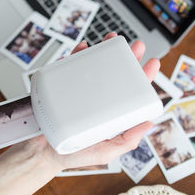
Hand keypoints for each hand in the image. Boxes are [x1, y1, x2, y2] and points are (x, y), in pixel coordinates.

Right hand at [19, 32, 158, 169]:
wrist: (42, 153)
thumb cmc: (74, 155)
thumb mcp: (106, 152)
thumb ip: (126, 141)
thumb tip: (149, 123)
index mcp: (110, 114)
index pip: (131, 93)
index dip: (142, 77)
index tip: (152, 63)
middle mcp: (98, 100)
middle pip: (116, 74)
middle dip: (127, 58)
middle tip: (136, 46)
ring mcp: (80, 92)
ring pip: (95, 66)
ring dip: (104, 50)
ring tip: (112, 40)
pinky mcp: (63, 87)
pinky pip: (70, 67)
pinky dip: (77, 54)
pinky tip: (83, 47)